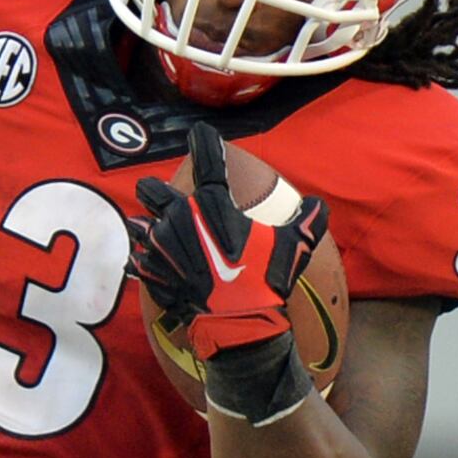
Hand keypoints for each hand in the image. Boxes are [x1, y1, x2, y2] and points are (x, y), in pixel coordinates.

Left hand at [127, 122, 326, 356]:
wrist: (238, 325)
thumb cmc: (265, 280)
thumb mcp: (296, 246)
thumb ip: (308, 220)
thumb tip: (318, 206)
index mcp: (211, 204)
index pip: (205, 158)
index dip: (203, 141)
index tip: (200, 132)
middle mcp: (178, 219)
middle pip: (151, 190)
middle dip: (156, 191)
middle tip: (165, 196)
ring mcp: (160, 249)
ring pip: (140, 226)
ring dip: (148, 228)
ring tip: (158, 234)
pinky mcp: (152, 276)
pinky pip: (140, 263)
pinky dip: (146, 263)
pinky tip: (154, 266)